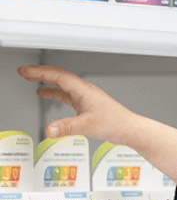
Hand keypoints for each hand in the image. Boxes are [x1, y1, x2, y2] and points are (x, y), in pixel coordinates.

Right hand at [18, 65, 176, 183]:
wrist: (129, 129)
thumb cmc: (116, 123)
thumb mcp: (87, 125)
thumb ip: (66, 127)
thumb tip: (49, 129)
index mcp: (84, 90)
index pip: (58, 76)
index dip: (40, 72)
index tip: (25, 70)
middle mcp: (84, 91)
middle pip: (58, 76)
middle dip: (40, 73)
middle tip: (24, 71)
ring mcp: (85, 97)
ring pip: (62, 85)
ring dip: (46, 81)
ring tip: (30, 79)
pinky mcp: (86, 105)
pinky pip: (66, 95)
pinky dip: (54, 93)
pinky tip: (46, 94)